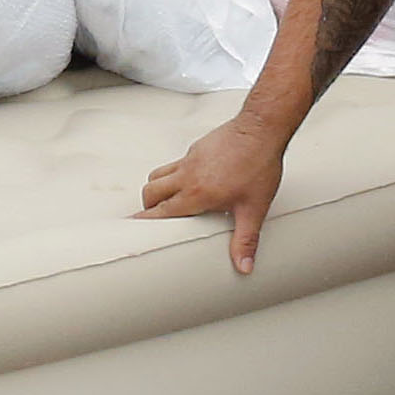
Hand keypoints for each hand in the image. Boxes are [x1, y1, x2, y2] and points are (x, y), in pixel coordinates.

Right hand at [141, 113, 289, 271]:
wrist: (261, 129)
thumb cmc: (259, 164)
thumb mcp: (254, 208)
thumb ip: (246, 239)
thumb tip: (244, 266)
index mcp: (197, 193)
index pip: (161, 211)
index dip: (145, 221)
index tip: (133, 227)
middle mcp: (187, 175)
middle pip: (151, 192)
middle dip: (147, 206)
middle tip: (150, 217)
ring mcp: (190, 159)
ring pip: (158, 174)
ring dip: (156, 188)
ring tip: (165, 199)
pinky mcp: (196, 148)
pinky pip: (175, 163)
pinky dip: (173, 174)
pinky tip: (190, 179)